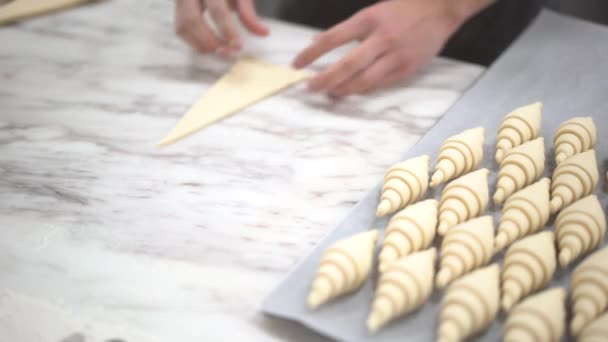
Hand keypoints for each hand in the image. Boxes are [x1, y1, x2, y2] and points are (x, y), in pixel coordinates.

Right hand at [174, 0, 268, 55]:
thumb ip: (249, 15)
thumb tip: (264, 33)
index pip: (217, 10)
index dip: (227, 30)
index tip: (238, 47)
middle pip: (193, 20)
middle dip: (210, 41)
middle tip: (226, 53)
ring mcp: (181, 1)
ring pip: (183, 26)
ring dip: (201, 44)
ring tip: (220, 51)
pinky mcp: (177, 10)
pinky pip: (180, 29)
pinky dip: (194, 42)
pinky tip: (209, 46)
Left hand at [293, 0, 489, 96]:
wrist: (442, 7)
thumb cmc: (404, 8)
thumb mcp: (373, 11)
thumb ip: (347, 28)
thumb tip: (317, 41)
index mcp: (369, 19)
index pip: (332, 38)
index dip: (311, 54)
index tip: (296, 64)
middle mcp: (381, 38)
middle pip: (346, 65)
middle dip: (324, 79)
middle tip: (310, 88)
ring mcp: (396, 56)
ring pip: (363, 80)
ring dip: (342, 89)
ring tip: (329, 92)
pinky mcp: (407, 68)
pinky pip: (380, 85)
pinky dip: (363, 89)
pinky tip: (351, 91)